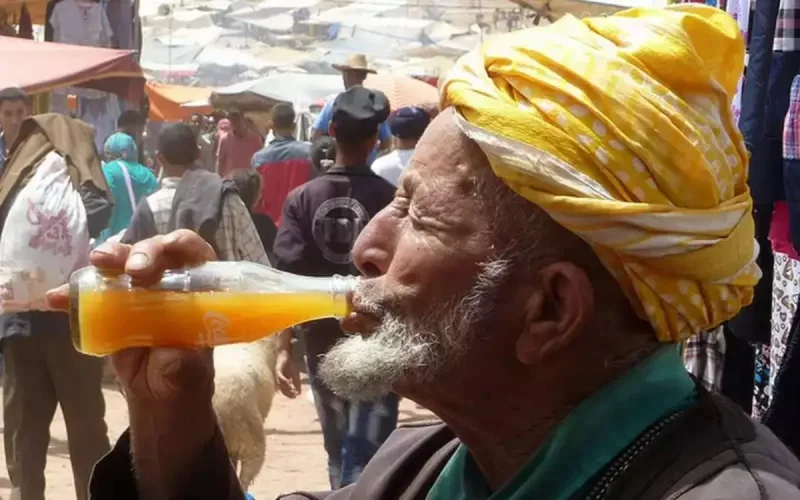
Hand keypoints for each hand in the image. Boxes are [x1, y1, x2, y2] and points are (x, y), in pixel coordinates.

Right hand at [47, 231, 236, 498]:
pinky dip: (73, 293)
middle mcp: (168, 280)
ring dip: (109, 256)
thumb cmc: (184, 374)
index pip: (192, 252)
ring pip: (123, 262)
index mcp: (197, 287)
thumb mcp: (190, 368)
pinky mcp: (111, 306)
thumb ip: (184, 360)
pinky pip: (91, 293)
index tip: (166, 254)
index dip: (179, 245)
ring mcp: (137, 291)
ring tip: (98, 262)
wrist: (157, 394)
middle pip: (156, 251)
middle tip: (133, 268)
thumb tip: (173, 352)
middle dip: (143, 251)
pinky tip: (58, 298)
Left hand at [276, 347, 301, 398]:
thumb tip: (299, 393)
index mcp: (283, 382)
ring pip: (280, 384)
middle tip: (294, 395)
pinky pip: (280, 376)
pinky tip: (289, 382)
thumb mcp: (296, 375)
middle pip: (282, 389)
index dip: (290, 395)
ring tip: (292, 390)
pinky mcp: (278, 370)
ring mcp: (278, 375)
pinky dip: (284, 380)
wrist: (287, 354)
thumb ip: (297, 384)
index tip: (295, 397)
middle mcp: (279, 380)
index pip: (285, 391)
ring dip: (286, 388)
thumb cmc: (290, 364)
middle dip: (288, 393)